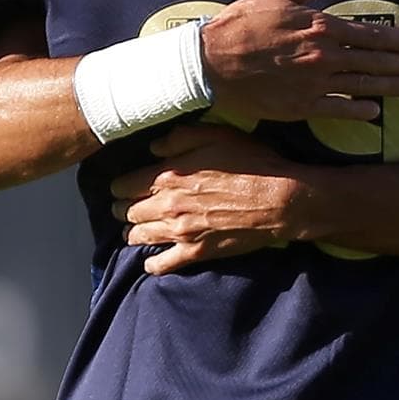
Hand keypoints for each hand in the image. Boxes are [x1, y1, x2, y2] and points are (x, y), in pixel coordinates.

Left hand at [111, 125, 305, 273]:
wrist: (279, 200)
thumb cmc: (251, 162)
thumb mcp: (216, 135)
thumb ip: (179, 138)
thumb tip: (153, 147)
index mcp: (168, 175)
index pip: (124, 185)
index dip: (118, 187)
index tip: (119, 188)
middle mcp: (167, 205)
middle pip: (128, 212)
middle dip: (122, 210)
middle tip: (123, 209)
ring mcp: (180, 232)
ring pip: (139, 237)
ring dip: (133, 233)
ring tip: (134, 231)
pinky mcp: (195, 253)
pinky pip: (161, 265)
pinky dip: (152, 264)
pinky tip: (152, 260)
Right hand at [200, 0, 398, 125]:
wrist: (210, 61)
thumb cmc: (241, 24)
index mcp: (321, 26)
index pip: (371, 34)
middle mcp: (324, 55)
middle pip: (374, 61)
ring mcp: (314, 83)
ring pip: (363, 85)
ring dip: (391, 87)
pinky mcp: (301, 107)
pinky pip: (337, 110)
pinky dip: (358, 111)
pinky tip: (374, 112)